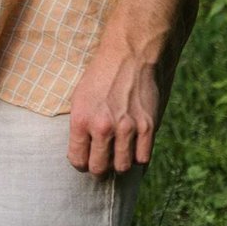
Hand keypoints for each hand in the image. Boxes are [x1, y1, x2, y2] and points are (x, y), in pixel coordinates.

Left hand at [64, 40, 165, 174]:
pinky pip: (143, 158)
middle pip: (100, 168)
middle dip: (99, 168)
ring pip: (122, 167)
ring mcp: (127, 128)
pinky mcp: (148, 127)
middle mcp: (103, 127)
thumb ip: (80, 127)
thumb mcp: (79, 99)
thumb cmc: (100, 77)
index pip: (78, 160)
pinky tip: (134, 148)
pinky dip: (138, 157)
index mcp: (82, 120)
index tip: (85, 159)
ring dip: (119, 164)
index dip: (81, 163)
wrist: (129, 57)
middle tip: (102, 161)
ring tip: (118, 155)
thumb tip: (82, 152)